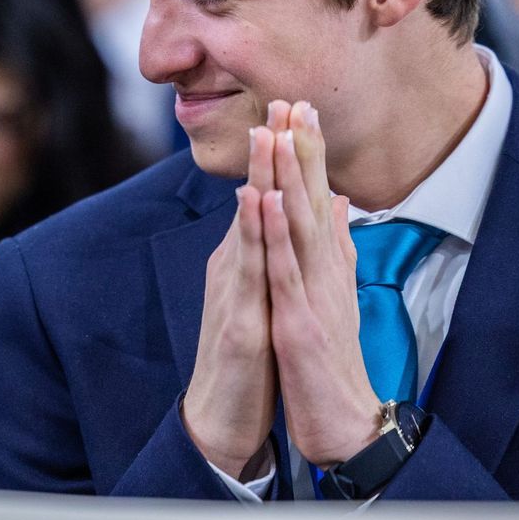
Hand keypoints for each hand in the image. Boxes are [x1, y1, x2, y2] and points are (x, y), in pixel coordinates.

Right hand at [181, 104, 288, 478]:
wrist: (221, 418)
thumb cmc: (248, 359)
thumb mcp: (268, 298)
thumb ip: (276, 256)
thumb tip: (292, 220)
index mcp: (248, 262)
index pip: (266, 198)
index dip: (281, 157)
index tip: (296, 110)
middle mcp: (236, 267)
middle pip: (254, 200)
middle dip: (268, 151)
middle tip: (281, 101)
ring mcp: (235, 292)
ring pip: (247, 227)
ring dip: (257, 179)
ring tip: (265, 136)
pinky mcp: (239, 321)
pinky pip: (247, 273)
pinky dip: (252, 236)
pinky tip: (256, 205)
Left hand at [259, 100, 382, 464]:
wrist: (344, 422)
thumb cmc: (333, 360)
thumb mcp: (334, 295)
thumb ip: (339, 248)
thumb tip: (342, 203)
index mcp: (329, 266)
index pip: (319, 199)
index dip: (310, 154)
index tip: (301, 108)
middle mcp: (325, 272)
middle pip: (314, 201)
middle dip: (303, 151)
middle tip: (294, 100)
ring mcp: (313, 294)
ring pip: (300, 227)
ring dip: (291, 178)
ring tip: (281, 133)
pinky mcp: (297, 321)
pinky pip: (284, 272)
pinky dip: (276, 235)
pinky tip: (266, 201)